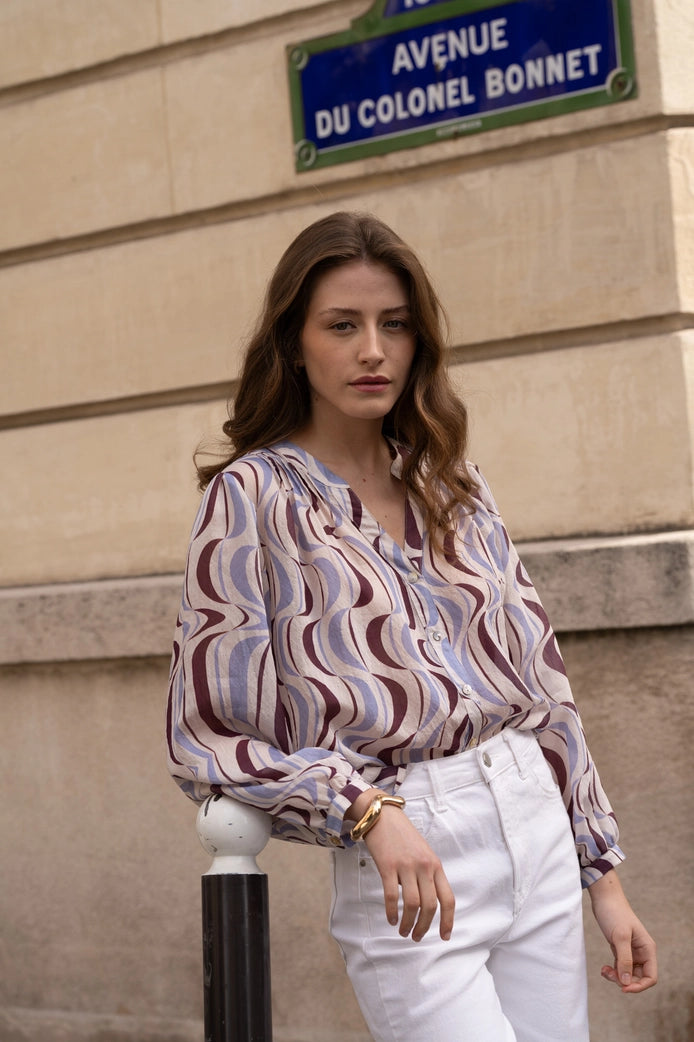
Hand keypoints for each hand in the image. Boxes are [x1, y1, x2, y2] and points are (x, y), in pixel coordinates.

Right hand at [347, 790, 454, 942]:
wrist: (381, 815)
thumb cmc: (402, 835)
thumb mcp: (423, 853)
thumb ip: (428, 874)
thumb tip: (428, 902)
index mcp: (436, 865)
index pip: (448, 898)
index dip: (448, 921)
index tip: (444, 936)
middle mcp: (424, 866)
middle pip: (430, 906)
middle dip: (424, 926)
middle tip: (416, 937)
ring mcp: (406, 866)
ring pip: (413, 904)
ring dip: (408, 923)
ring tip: (403, 931)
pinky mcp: (388, 865)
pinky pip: (391, 895)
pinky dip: (392, 912)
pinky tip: (391, 919)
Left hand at [588, 870, 656, 992]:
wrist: (604, 897)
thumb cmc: (614, 913)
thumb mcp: (620, 936)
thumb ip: (624, 959)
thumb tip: (626, 982)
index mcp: (647, 949)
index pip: (651, 976)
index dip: (639, 986)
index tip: (623, 988)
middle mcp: (641, 952)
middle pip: (638, 978)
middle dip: (625, 981)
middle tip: (609, 974)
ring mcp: (631, 951)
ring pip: (628, 974)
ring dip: (617, 976)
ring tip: (604, 971)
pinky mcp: (620, 949)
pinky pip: (620, 967)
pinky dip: (613, 970)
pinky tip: (604, 968)